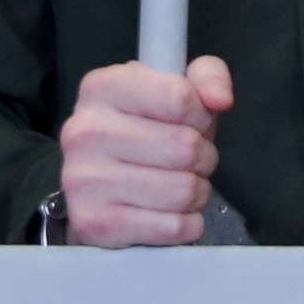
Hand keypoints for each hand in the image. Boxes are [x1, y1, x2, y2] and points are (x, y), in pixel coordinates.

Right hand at [57, 56, 233, 246]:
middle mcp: (85, 130)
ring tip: (179, 185)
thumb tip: (219, 99)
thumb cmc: (142, 132)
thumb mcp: (173, 89)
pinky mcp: (94, 223)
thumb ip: (207, 77)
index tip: (193, 123)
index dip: (201, 115)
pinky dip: (186, 223)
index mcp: (102, 87)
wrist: (96, 188)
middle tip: (191, 160)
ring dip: (196, 192)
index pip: (179, 97)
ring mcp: (84, 178)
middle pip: (184, 147)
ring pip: (183, 190)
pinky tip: (170, 212)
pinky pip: (172, 226)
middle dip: (203, 157)